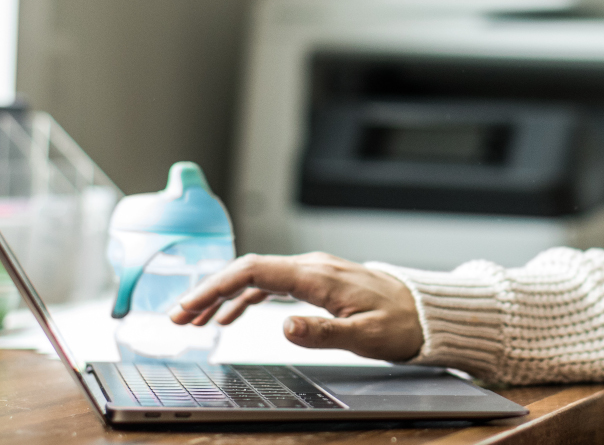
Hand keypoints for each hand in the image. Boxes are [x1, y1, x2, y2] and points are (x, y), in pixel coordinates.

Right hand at [168, 252, 423, 361]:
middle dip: (207, 292)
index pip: (253, 270)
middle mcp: (311, 267)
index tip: (188, 306)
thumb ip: (324, 332)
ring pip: (255, 277)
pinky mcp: (316, 282)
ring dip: (222, 296)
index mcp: (317, 276)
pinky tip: (229, 315)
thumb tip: (284, 326)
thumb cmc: (401, 323)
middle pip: (246, 271)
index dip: (215, 286)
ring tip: (193, 319)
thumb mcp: (365, 336)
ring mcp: (313, 272)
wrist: (426, 312)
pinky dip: (244, 298)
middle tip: (177, 317)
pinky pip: (271, 284)